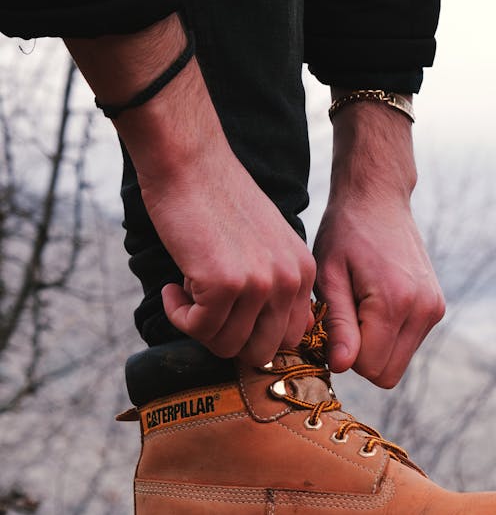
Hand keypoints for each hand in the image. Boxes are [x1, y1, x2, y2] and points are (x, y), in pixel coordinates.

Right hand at [153, 142, 315, 364]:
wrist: (189, 161)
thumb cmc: (219, 201)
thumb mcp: (267, 245)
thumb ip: (275, 286)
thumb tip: (264, 336)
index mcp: (303, 272)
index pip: (289, 339)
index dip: (253, 336)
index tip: (228, 316)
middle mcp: (289, 281)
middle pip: (262, 353)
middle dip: (227, 340)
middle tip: (204, 312)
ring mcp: (259, 284)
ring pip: (227, 346)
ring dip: (198, 326)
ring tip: (187, 291)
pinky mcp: (224, 284)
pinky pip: (198, 329)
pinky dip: (178, 315)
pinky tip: (172, 288)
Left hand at [314, 94, 444, 387]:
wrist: (378, 198)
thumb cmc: (344, 234)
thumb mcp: (329, 276)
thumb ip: (338, 325)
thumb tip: (342, 368)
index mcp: (395, 303)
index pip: (367, 366)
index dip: (342, 353)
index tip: (331, 322)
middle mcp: (424, 310)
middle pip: (386, 374)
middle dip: (359, 356)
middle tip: (344, 317)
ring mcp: (434, 310)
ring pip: (396, 364)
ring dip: (373, 347)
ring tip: (359, 307)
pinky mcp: (436, 308)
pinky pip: (406, 347)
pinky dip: (386, 337)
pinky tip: (374, 305)